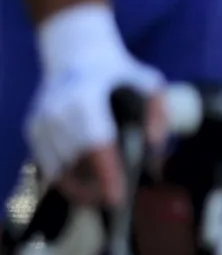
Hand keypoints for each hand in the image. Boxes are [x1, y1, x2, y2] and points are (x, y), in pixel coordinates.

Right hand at [27, 5, 165, 206]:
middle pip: (73, 160)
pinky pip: (45, 163)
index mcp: (87, 96)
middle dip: (93, 187)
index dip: (106, 172)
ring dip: (77, 186)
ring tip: (100, 196)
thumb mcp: (149, 83)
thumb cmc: (119, 73)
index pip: (95, 141)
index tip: (118, 197)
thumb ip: (157, 115)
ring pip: (56, 167)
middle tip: (114, 202)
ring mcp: (41, 119)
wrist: (76, 52)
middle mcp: (58, 109)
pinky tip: (83, 184)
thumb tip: (154, 153)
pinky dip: (63, 177)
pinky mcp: (32, 127)